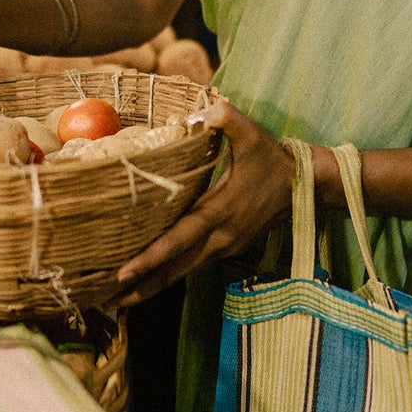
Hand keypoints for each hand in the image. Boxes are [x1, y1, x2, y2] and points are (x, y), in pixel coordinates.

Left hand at [116, 98, 293, 305]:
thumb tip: (210, 108)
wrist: (305, 187)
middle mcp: (221, 237)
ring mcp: (225, 247)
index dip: (152, 256)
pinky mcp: (226, 249)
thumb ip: (229, 119)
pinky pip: (191, 266)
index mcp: (221, 210)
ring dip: (152, 288)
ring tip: (118, 303)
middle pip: (176, 268)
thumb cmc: (272, 159)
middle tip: (107, 303)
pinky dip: (167, 276)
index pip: (181, 237)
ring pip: (183, 272)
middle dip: (142, 287)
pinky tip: (146, 283)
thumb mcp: (253, 135)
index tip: (123, 271)